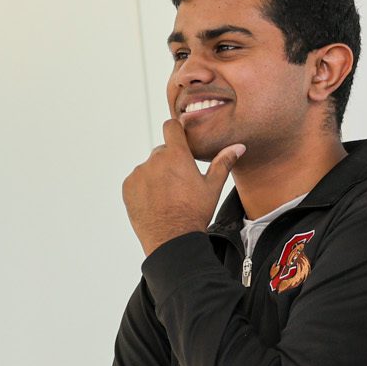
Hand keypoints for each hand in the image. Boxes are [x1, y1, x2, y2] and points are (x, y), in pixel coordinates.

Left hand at [121, 119, 243, 253]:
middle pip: (162, 152)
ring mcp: (139, 173)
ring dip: (156, 176)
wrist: (172, 239)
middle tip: (179, 183)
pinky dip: (144, 188)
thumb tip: (238, 147)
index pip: (171, 126)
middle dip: (170, 162)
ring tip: (168, 197)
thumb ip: (223, 162)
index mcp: (176, 155)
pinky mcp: (128, 186)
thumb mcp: (212, 187)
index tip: (179, 137)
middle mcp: (154, 160)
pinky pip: (136, 181)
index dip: (176, 130)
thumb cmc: (194, 213)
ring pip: (149, 168)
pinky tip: (155, 202)